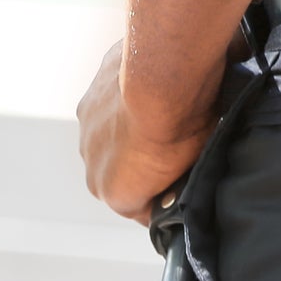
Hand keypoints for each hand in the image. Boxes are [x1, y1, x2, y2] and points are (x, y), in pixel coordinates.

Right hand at [77, 38, 216, 225]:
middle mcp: (91, 166)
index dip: (162, 193)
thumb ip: (178, 182)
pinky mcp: (89, 97)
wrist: (164, 74)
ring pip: (109, 140)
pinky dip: (122, 105)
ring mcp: (86, 130)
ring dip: (127, 134)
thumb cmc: (183, 125)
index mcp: (116, 193)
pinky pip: (106, 110)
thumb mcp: (194, 166)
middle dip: (140, 165)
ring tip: (160, 115)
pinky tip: (149, 93)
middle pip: (119, 174)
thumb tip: (182, 181)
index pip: (141, 206)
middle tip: (171, 147)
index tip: (179, 180)